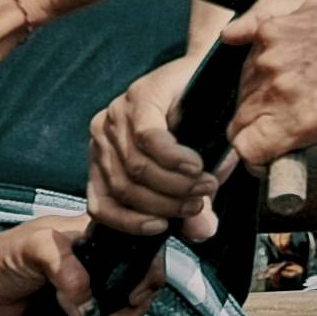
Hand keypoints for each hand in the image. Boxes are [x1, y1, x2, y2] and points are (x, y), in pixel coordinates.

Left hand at [0, 212, 136, 315]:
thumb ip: (68, 274)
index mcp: (91, 234)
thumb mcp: (36, 249)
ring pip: (120, 312)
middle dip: (126, 314)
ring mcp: (86, 286)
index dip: (145, 277)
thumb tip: (90, 308)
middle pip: (135, 288)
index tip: (131, 299)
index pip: (138, 250)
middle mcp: (94, 259)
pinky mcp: (75, 310)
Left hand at [88, 58, 223, 241]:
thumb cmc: (199, 134)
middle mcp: (102, 137)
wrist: (216, 82)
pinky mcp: (140, 95)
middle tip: (199, 204)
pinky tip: (194, 164)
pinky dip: (173, 158)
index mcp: (104, 161)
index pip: (100, 204)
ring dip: (175, 184)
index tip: (162, 229)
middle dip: (165, 204)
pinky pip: (148, 137)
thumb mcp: (192, 181)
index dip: (129, 223)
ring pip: (136, 167)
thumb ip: (192, 209)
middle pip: (124, 187)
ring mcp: (117, 114)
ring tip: (206, 186)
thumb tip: (201, 233)